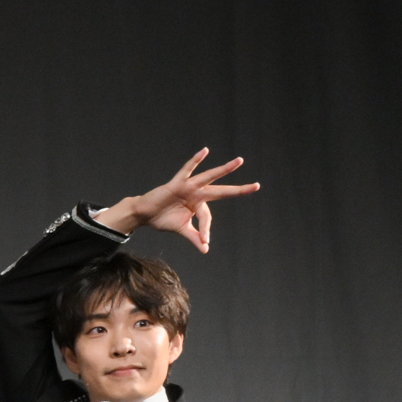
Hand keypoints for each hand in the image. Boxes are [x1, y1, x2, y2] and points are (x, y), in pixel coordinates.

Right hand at [92, 149, 259, 252]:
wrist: (144, 214)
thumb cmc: (162, 219)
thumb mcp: (182, 229)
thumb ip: (195, 237)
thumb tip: (205, 250)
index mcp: (199, 204)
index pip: (207, 217)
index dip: (206, 230)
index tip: (204, 242)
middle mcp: (197, 193)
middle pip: (221, 191)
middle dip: (238, 190)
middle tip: (257, 186)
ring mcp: (188, 187)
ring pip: (210, 177)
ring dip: (225, 170)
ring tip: (239, 162)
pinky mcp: (176, 183)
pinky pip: (187, 170)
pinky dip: (195, 160)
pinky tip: (205, 151)